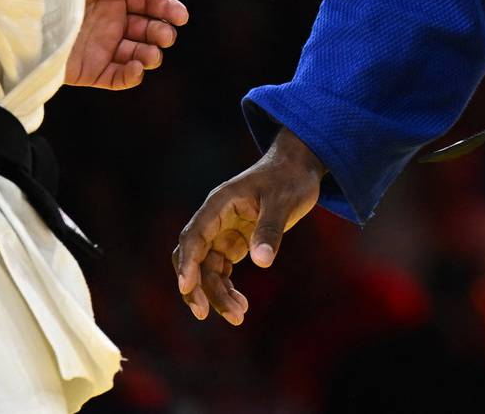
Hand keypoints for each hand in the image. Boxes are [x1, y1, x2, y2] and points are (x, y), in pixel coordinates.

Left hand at [64, 0, 188, 89]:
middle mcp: (112, 23)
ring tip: (151, 54)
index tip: (180, 16)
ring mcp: (103, 48)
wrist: (19, 19)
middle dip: (161, 32)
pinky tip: (137, 69)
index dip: (167, 8)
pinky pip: (118, 78)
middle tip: (165, 35)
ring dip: (150, 55)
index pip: (149, 2)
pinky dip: (131, 76)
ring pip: (138, 54)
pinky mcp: (91, 72)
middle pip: (148, 29)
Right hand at [172, 128, 325, 323]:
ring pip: (207, 269)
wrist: (298, 167)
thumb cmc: (289, 178)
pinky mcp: (234, 242)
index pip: (194, 235)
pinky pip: (221, 271)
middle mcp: (215, 220)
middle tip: (205, 314)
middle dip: (196, 286)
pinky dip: (227, 289)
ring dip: (216, 294)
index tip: (186, 287)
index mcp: (219, 204)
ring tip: (238, 316)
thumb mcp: (283, 202)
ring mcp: (223, 232)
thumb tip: (261, 262)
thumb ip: (270, 230)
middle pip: (194, 257)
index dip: (187, 262)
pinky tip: (241, 306)